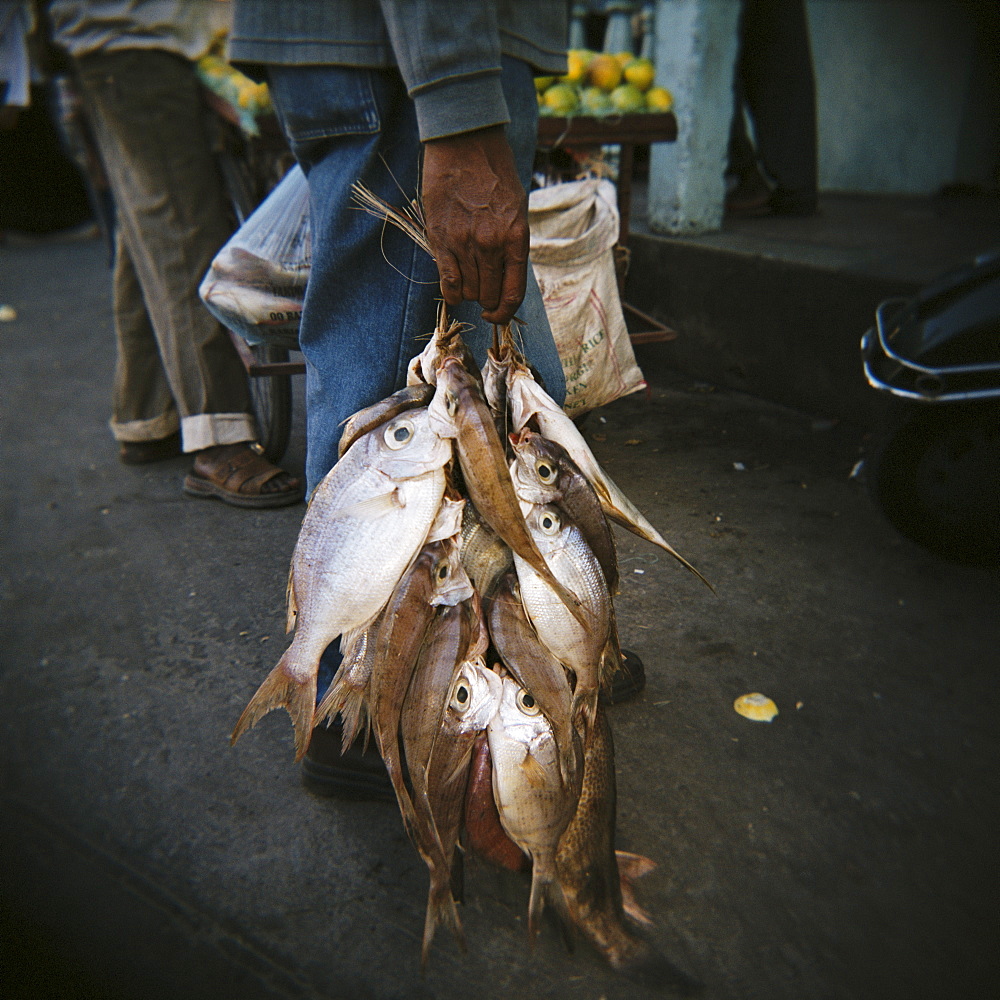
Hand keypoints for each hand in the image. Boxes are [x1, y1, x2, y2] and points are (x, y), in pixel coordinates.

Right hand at [420, 126, 528, 324]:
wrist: (464, 142)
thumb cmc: (494, 172)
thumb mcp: (517, 208)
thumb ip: (512, 244)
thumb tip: (505, 276)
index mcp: (516, 238)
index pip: (512, 293)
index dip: (503, 312)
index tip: (496, 314)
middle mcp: (491, 245)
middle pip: (488, 295)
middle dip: (486, 301)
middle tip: (482, 294)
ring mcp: (464, 244)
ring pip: (468, 291)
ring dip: (469, 292)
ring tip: (469, 281)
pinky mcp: (441, 239)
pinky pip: (447, 281)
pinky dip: (451, 293)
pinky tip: (454, 292)